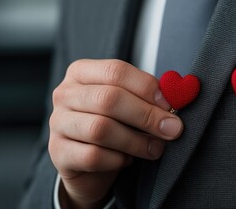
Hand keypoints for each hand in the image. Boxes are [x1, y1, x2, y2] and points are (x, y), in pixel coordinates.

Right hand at [48, 59, 183, 207]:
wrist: (89, 164)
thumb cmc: (113, 126)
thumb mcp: (129, 105)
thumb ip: (148, 97)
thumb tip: (177, 97)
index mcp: (82, 73)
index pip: (116, 71)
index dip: (146, 87)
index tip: (169, 104)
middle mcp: (65, 94)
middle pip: (108, 99)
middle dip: (146, 115)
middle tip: (171, 129)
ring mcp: (58, 122)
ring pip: (100, 129)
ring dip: (136, 141)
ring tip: (155, 148)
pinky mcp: (58, 152)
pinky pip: (92, 156)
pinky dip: (117, 160)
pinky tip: (126, 160)